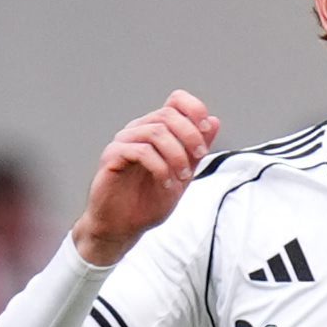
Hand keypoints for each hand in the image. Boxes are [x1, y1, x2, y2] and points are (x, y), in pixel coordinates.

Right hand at [72, 90, 219, 266]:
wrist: (124, 226)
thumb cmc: (149, 200)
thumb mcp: (183, 175)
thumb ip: (196, 150)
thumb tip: (214, 121)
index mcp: (156, 130)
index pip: (175, 100)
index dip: (194, 109)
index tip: (206, 130)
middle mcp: (138, 130)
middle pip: (168, 115)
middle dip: (190, 136)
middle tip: (199, 156)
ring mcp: (123, 141)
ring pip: (156, 132)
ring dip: (177, 155)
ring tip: (183, 177)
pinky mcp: (112, 157)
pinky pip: (140, 151)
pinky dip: (161, 168)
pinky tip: (167, 185)